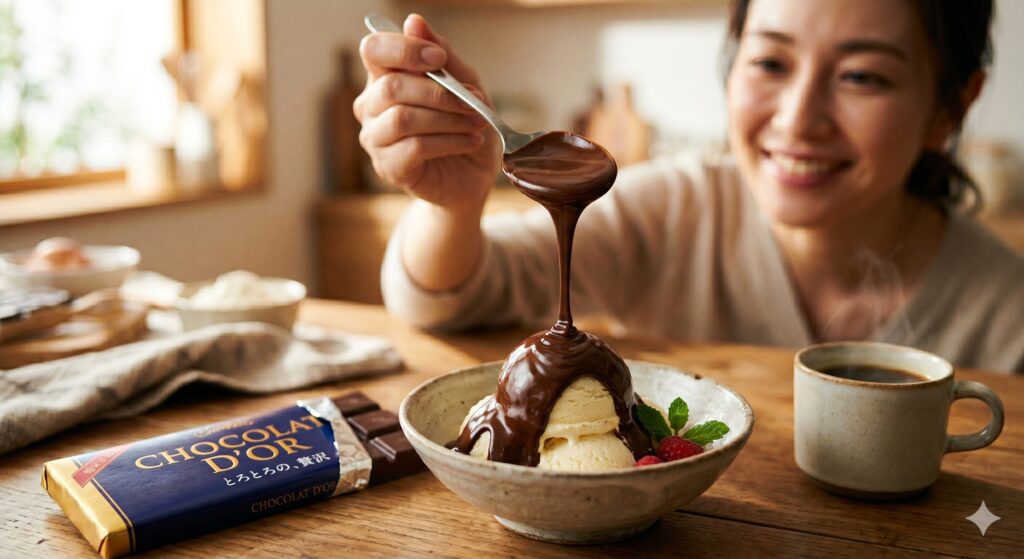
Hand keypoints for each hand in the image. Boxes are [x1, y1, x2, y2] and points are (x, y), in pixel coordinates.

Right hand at [355, 14, 498, 214]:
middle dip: (440, 92)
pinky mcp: (388, 167)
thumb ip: (442, 55)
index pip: (373, 50)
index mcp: (384, 77)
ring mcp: (375, 138)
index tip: (439, 59)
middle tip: (474, 102)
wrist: (473, 176)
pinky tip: (470, 141)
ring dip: (448, 118)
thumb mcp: (464, 84)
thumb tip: (413, 21)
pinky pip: (414, 147)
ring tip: (477, 123)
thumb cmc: (465, 124)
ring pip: (403, 118)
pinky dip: (449, 141)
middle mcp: (371, 106)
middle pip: (391, 86)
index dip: (404, 49)